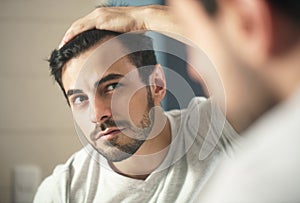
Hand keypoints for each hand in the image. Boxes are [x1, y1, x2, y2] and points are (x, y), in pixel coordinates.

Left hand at [59, 5, 176, 47]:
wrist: (142, 19)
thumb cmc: (135, 27)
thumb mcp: (121, 34)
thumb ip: (113, 38)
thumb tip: (112, 50)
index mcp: (102, 17)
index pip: (85, 26)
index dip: (76, 35)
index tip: (71, 43)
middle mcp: (97, 14)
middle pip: (78, 25)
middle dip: (69, 36)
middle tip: (62, 46)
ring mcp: (98, 16)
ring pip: (77, 26)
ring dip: (68, 36)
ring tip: (62, 45)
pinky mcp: (100, 20)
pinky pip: (82, 27)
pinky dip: (73, 34)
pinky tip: (67, 41)